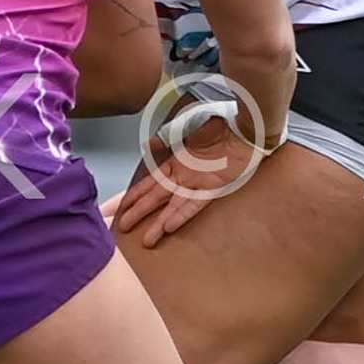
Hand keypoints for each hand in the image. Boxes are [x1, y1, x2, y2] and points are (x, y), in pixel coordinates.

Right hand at [111, 116, 263, 246]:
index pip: (149, 183)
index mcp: (175, 163)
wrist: (243, 127)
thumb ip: (164, 138)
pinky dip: (182, 216)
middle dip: (139, 213)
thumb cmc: (218, 124)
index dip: (134, 195)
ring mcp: (197, 184)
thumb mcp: (185, 127)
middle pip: (156, 198)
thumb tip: (146, 146)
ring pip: (173, 207)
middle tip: (122, 228)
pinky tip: (169, 227)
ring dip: (159, 223)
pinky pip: (195, 205)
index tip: (120, 207)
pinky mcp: (214, 189)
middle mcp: (183, 177)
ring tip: (147, 240)